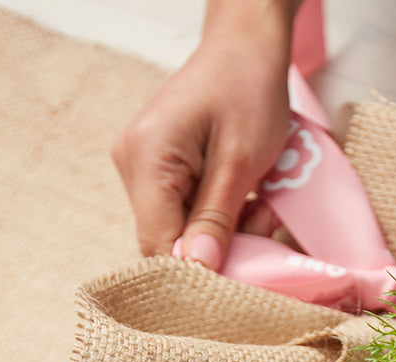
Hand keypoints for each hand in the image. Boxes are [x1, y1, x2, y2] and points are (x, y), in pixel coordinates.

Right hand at [112, 3, 295, 263]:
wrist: (245, 46)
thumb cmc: (247, 91)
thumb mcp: (240, 161)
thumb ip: (217, 217)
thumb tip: (201, 269)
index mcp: (145, 161)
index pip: (157, 246)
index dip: (194, 272)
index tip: (236, 281)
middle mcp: (134, 166)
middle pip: (168, 241)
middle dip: (219, 246)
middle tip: (261, 224)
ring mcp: (145, 168)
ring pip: (183, 230)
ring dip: (227, 230)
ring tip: (259, 203)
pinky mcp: (163, 170)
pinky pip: (189, 212)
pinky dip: (223, 215)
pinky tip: (249, 196)